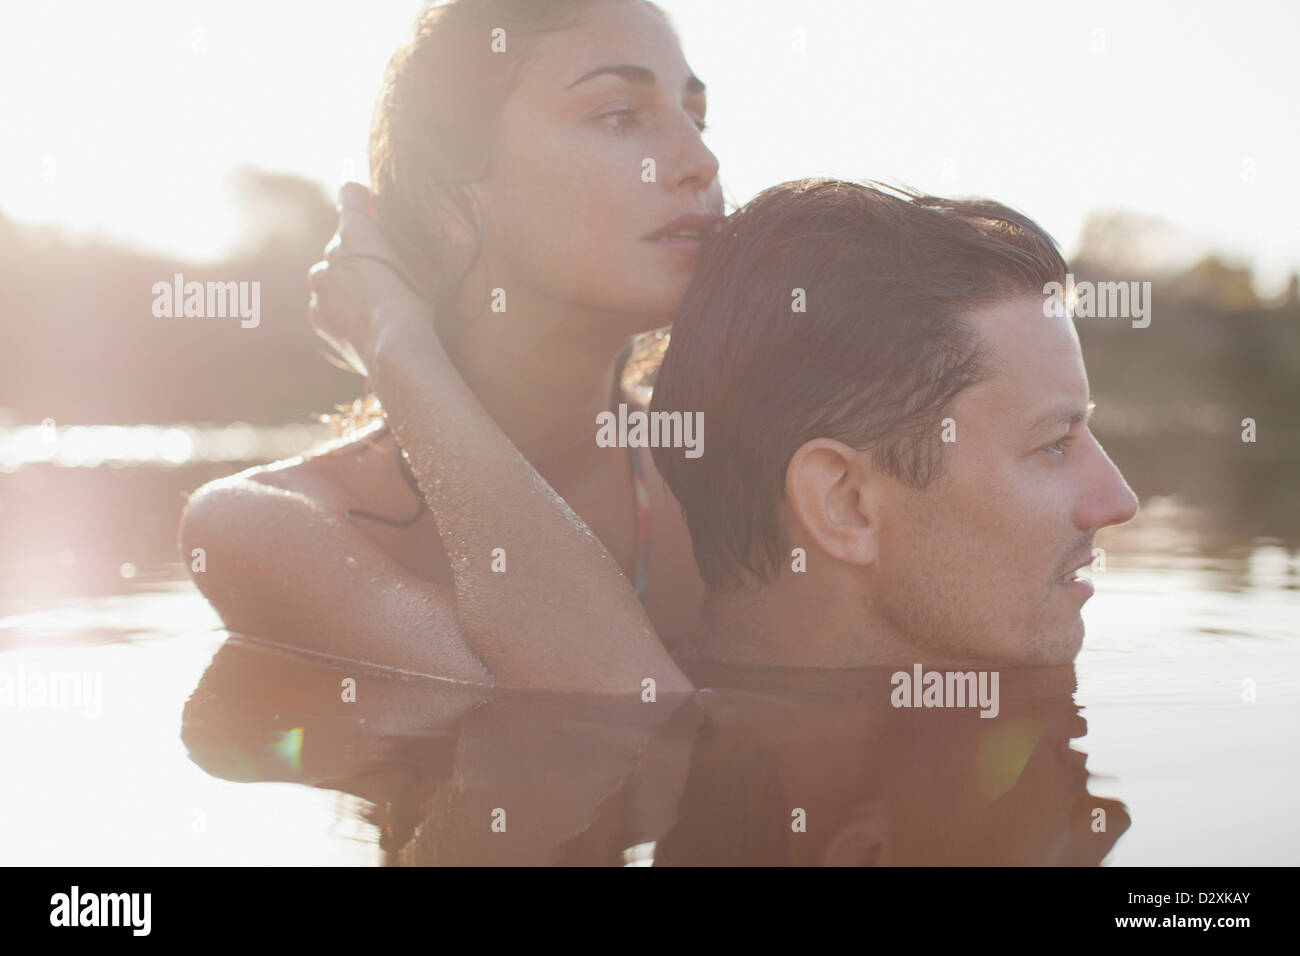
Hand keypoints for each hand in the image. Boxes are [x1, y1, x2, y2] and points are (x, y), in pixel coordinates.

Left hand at [308, 182, 433, 376]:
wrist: (396, 348)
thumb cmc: (415, 305)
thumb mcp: (417, 266)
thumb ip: (397, 247)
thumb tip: (390, 240)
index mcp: (357, 233)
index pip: (350, 195)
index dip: (359, 198)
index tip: (368, 204)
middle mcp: (332, 255)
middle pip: (339, 243)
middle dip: (355, 251)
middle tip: (379, 269)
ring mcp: (321, 287)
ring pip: (325, 275)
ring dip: (341, 280)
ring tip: (366, 299)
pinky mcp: (318, 316)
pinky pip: (321, 304)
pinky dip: (335, 307)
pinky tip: (357, 319)